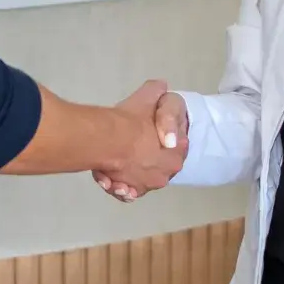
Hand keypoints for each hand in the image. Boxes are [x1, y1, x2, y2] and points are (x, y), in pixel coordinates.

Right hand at [93, 80, 189, 201]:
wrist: (107, 139)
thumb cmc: (131, 119)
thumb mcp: (149, 94)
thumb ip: (157, 91)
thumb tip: (161, 90)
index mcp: (176, 153)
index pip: (174, 148)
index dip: (159, 138)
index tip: (144, 131)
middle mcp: (165, 174)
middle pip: (154, 165)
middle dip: (142, 159)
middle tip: (126, 147)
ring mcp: (147, 185)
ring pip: (137, 179)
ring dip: (128, 174)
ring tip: (113, 163)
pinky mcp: (128, 193)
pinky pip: (125, 190)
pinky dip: (118, 186)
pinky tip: (108, 177)